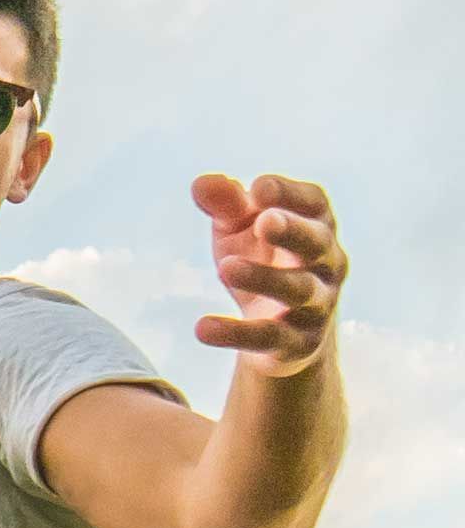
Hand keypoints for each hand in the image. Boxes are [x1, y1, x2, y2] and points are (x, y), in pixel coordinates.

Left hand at [191, 172, 348, 377]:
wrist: (282, 330)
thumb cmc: (262, 258)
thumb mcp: (240, 228)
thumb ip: (226, 205)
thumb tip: (201, 184)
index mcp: (317, 224)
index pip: (312, 203)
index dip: (288, 193)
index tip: (257, 189)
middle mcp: (327, 262)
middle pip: (315, 243)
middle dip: (292, 231)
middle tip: (263, 222)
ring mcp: (317, 304)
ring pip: (297, 290)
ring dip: (263, 278)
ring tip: (225, 268)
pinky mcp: (297, 343)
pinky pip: (269, 337)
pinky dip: (235, 333)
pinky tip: (202, 329)